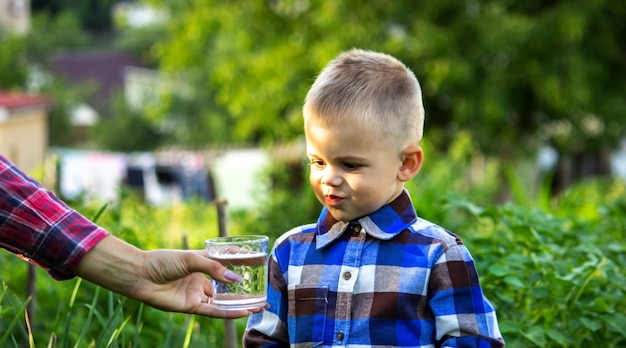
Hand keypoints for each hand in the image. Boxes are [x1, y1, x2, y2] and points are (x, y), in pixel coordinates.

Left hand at [76, 236, 265, 317]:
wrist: (140, 275)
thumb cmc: (162, 261)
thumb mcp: (191, 259)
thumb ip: (214, 269)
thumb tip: (236, 280)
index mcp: (201, 262)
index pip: (225, 262)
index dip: (240, 263)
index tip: (257, 262)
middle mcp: (201, 279)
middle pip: (227, 286)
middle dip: (245, 289)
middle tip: (263, 290)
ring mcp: (197, 293)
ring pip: (223, 301)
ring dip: (240, 304)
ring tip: (259, 304)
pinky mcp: (191, 307)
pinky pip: (213, 312)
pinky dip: (228, 313)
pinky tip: (243, 312)